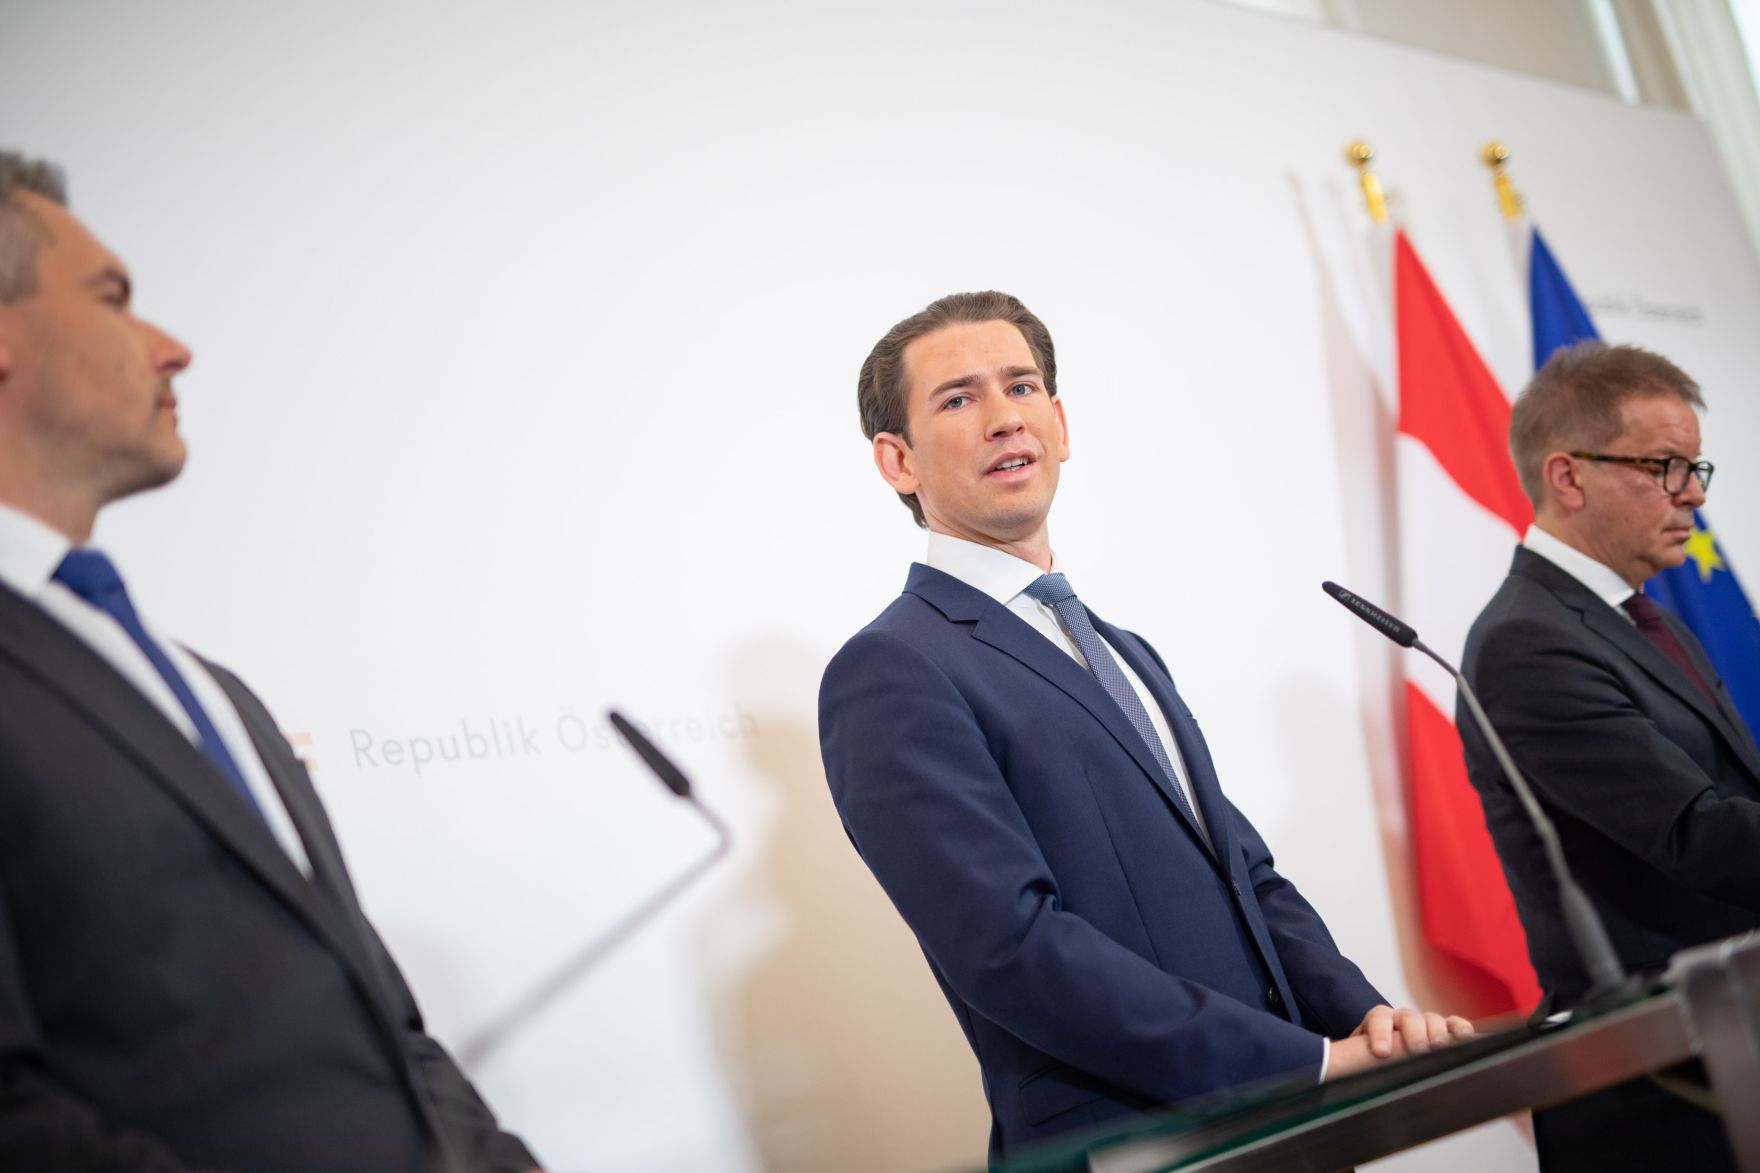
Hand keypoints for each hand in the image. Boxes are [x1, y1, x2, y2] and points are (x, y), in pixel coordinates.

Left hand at [1323, 1005, 1474, 1080]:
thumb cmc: (1368, 1061)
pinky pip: (1455, 1024)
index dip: (1379, 1033)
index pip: (1378, 1018)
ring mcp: (1423, 1022)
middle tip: (1417, 1049)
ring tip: (1441, 1047)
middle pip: (1408, 1017)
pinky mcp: (1445, 1030)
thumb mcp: (1358, 1061)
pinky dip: (1461, 1029)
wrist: (1383, 1055)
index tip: (1381, 1052)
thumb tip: (1337, 1078)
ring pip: (1432, 1019)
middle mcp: (1400, 1018)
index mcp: (1377, 1021)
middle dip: (1413, 1033)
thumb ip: (1354, 1064)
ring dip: (1437, 1033)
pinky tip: (1468, 1039)